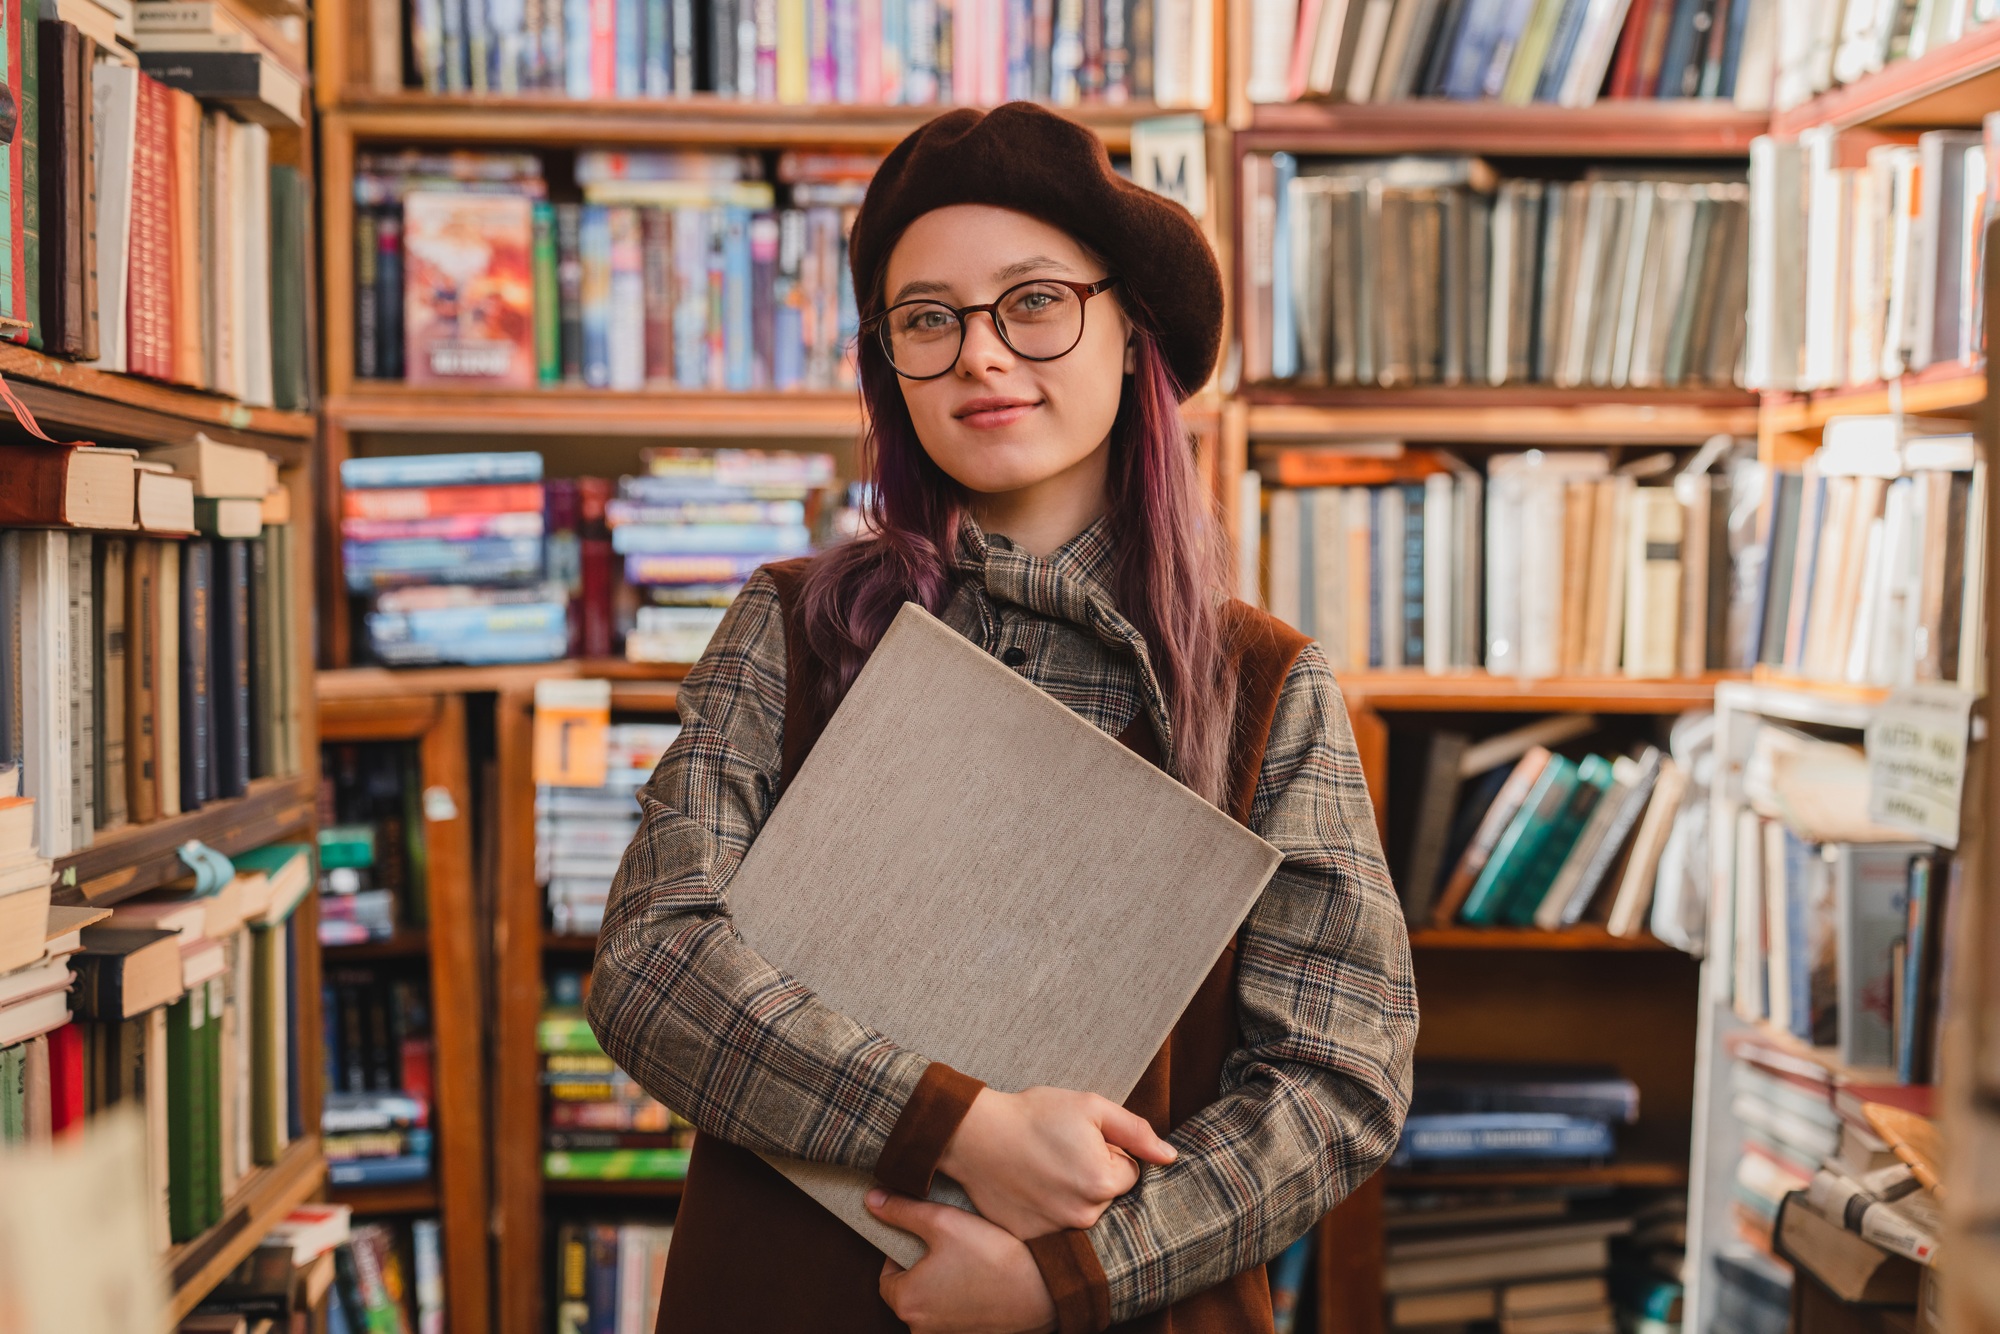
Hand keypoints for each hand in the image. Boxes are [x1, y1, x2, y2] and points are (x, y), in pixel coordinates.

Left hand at [868, 1188, 1058, 1333]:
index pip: (886, 1275)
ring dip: (944, 1281)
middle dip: (924, 1266)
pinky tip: (984, 1276)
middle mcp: (920, 1328)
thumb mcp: (943, 1221)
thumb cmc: (993, 1256)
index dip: (901, 1250)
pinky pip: (956, 1313)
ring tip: (971, 1258)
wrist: (1046, 1291)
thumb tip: (871, 1200)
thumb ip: (902, 1210)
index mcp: (906, 1302)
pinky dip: (963, 1296)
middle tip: (950, 1244)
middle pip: (909, 1290)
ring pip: (933, 1301)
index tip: (926, 1237)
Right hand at [939, 1086, 1175, 1237]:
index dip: (1108, 1151)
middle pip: (1107, 1196)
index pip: (1130, 1172)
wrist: (974, 1134)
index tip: (1080, 1140)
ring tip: (1043, 1169)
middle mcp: (1083, 1216)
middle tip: (1060, 1153)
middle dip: (1092, 1176)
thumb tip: (1171, 1157)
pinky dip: (1046, 1211)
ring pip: (1083, 1214)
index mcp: (1103, 1182)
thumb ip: (1136, 1131)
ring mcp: (1055, 1232)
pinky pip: (1054, 1229)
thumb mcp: (1090, 1107)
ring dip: (1071, 1195)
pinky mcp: (1030, 1240)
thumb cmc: (1033, 1114)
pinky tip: (1029, 1188)